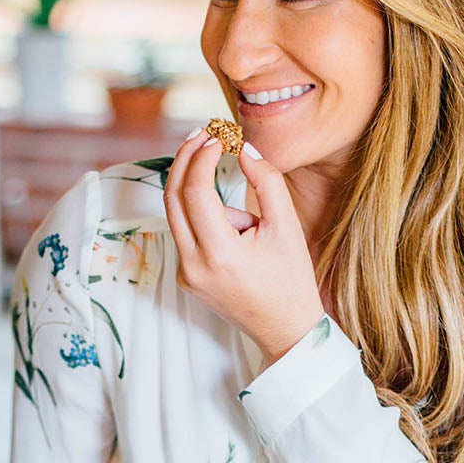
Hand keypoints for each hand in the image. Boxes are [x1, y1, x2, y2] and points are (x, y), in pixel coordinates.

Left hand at [164, 128, 324, 364]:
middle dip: (186, 159)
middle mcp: (193, 266)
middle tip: (203, 133)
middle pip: (172, 197)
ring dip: (201, 192)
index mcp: (220, 254)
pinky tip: (237, 235)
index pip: (196, 191)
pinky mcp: (184, 276)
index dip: (203, 157)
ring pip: (178, 214)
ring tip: (242, 209)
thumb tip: (243, 148)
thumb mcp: (287, 227)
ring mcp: (185, 274)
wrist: (285, 329)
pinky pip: (186, 232)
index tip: (218, 137)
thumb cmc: (291, 279)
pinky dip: (204, 218)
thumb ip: (267, 181)